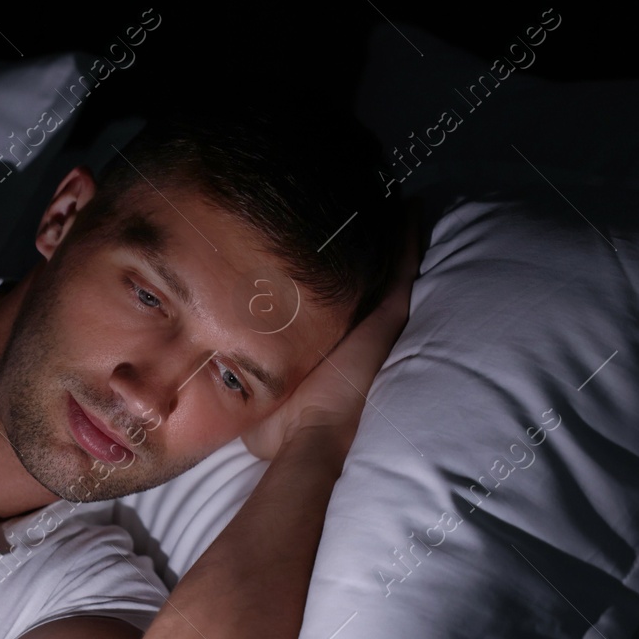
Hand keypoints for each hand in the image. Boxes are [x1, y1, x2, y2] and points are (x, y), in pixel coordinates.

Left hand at [241, 202, 421, 461]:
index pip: (342, 307)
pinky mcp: (390, 315)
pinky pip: (404, 267)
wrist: (310, 435)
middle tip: (379, 212)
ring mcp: (379, 322)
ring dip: (394, 236)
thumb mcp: (263, 396)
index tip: (336, 253)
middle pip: (372, 281)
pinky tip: (412, 208)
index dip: (340, 281)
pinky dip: (409, 237)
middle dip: (373, 250)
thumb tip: (225, 380)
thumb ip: (250, 380)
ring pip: (392, 267)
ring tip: (399, 202)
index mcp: (335, 349)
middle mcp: (362, 332)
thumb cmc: (284, 427)